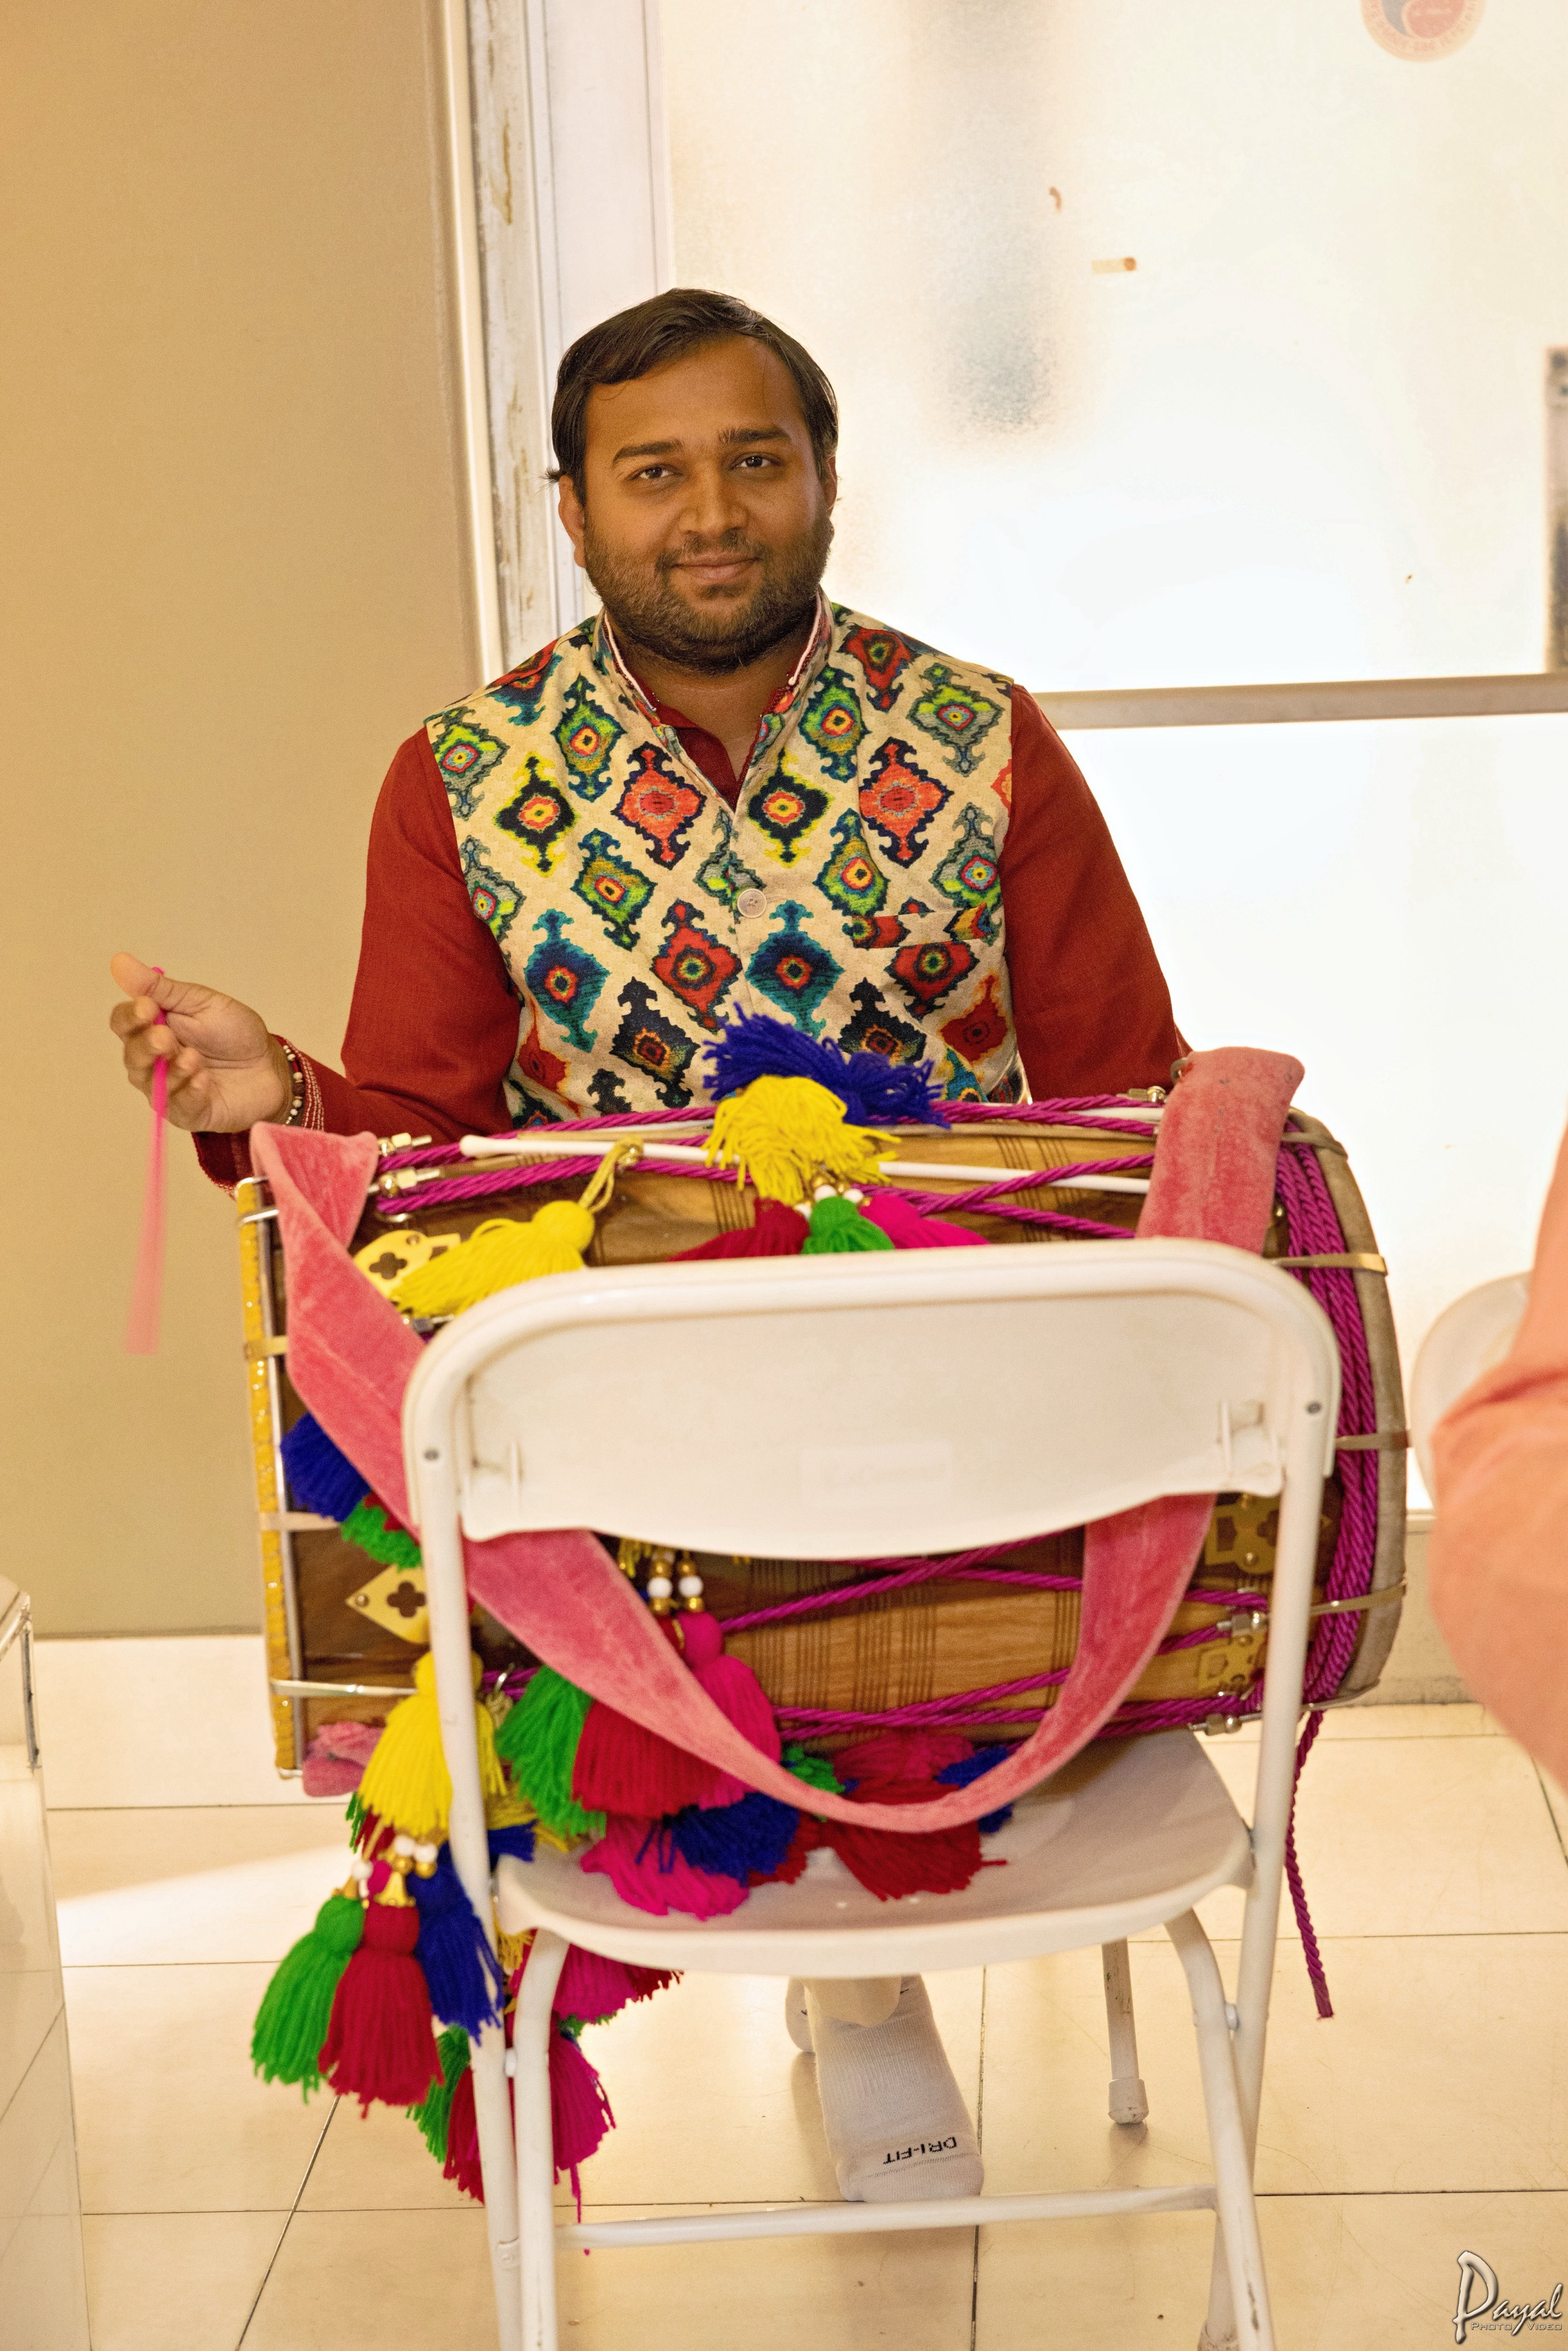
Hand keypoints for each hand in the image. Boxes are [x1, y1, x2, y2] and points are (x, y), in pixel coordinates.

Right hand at [109, 952, 291, 1132]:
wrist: (269, 1065)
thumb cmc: (234, 1033)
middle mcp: (152, 1061)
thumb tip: (119, 962)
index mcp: (152, 1028)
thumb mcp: (201, 1002)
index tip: (147, 1007)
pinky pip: (178, 1106)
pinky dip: (190, 1092)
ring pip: (152, 1084)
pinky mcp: (187, 1113)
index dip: (130, 1017)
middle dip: (147, 1046)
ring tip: (194, 1058)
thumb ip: (161, 988)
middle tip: (167, 1037)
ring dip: (171, 1070)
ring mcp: (168, 1089)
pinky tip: (204, 1080)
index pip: (123, 1023)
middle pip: (132, 1055)